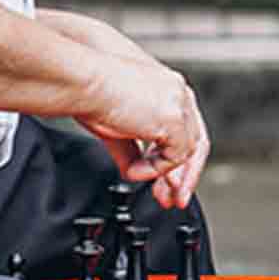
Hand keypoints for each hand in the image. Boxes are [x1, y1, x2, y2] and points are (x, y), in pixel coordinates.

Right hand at [76, 51, 211, 210]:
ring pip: (189, 152)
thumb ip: (132, 150)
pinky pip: (175, 157)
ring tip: (155, 192)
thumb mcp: (117, 125)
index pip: (187, 129)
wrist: (82, 79)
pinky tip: (134, 172)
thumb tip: (134, 169)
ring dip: (171, 177)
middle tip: (173, 199)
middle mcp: (178, 92)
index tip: (166, 183)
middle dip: (185, 176)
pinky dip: (156, 170)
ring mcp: (178, 104)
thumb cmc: (90, 91)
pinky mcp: (173, 118)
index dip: (177, 159)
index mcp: (168, 88)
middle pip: (196, 142)